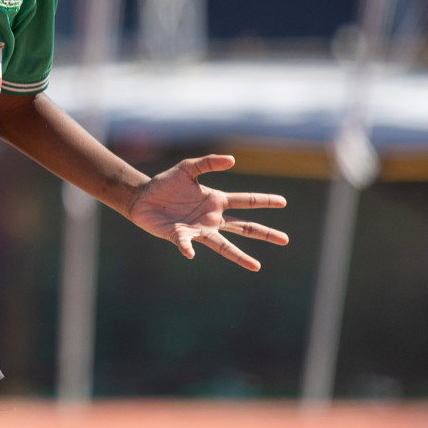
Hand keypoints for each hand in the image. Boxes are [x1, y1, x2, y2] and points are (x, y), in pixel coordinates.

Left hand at [126, 155, 288, 270]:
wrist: (142, 198)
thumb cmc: (165, 184)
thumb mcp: (187, 168)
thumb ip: (208, 163)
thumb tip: (233, 160)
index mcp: (216, 201)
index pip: (245, 201)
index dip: (264, 200)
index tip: (283, 202)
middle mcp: (212, 218)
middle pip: (243, 227)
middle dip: (264, 232)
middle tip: (285, 240)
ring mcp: (198, 230)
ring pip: (224, 246)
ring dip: (239, 256)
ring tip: (257, 267)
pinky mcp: (180, 236)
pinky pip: (186, 244)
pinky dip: (188, 248)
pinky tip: (190, 253)